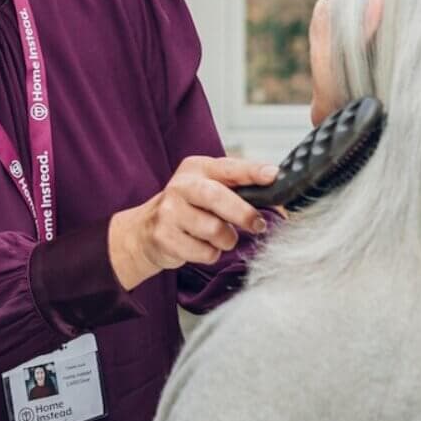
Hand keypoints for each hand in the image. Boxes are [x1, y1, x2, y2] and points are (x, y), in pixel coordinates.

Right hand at [108, 156, 277, 290]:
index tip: (273, 175)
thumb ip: (237, 187)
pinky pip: (203, 251)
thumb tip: (275, 193)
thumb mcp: (207, 187)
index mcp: (196, 168)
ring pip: (212, 229)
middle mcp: (181, 186)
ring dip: (226, 239)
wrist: (145, 231)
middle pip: (216, 196)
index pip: (228, 167)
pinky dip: (211, 253)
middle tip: (258, 224)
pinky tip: (202, 246)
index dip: (251, 171)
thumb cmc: (188, 208)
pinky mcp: (164, 237)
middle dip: (242, 212)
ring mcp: (169, 212)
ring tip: (221, 236)